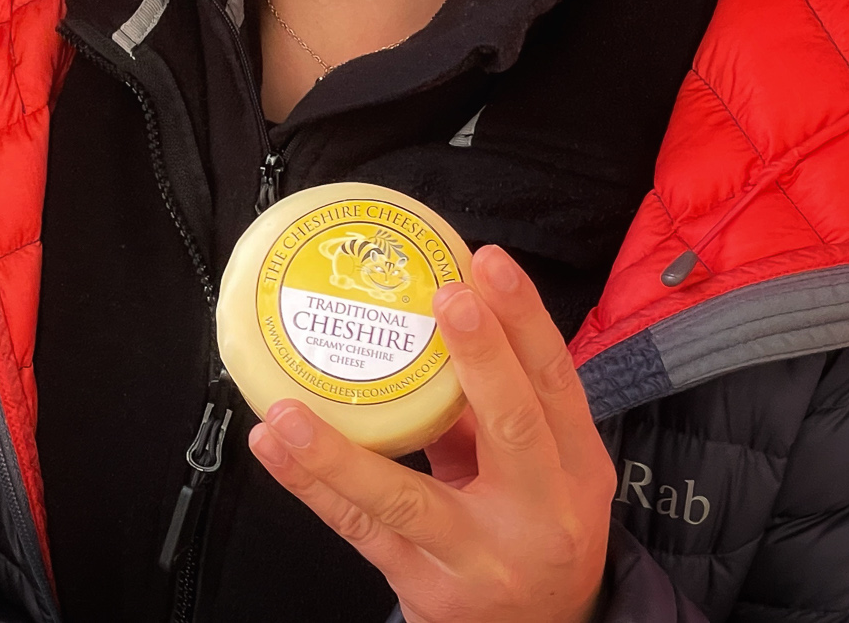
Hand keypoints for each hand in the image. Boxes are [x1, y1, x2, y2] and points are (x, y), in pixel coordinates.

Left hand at [247, 245, 612, 622]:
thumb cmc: (530, 528)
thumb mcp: (539, 470)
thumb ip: (489, 406)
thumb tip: (426, 319)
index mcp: (576, 467)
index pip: (557, 382)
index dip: (525, 320)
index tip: (486, 263)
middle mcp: (539, 510)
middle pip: (513, 427)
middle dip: (481, 360)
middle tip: (442, 298)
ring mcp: (480, 555)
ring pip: (407, 498)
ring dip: (340, 452)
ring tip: (290, 408)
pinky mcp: (427, 585)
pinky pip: (359, 529)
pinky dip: (310, 484)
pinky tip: (273, 445)